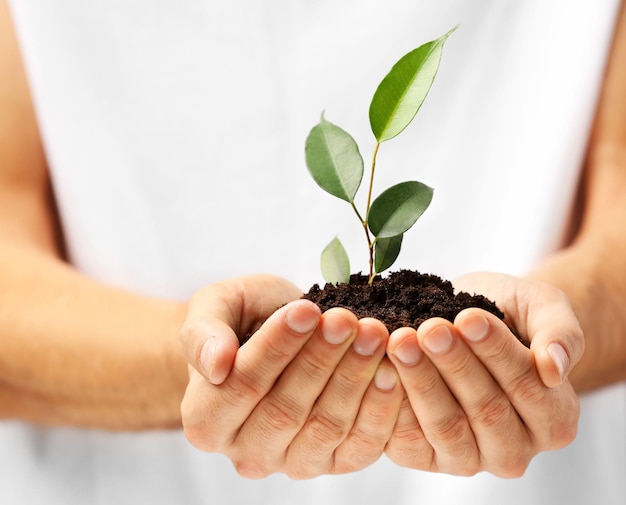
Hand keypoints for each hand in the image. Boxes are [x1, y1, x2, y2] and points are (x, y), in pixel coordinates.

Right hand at [179, 274, 403, 478]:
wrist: (272, 334)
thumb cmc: (241, 320)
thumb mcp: (214, 308)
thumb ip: (202, 334)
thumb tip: (216, 363)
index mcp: (205, 419)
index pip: (241, 386)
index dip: (276, 348)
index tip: (306, 310)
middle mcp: (246, 451)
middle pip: (285, 411)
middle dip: (321, 360)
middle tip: (347, 320)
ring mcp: (291, 462)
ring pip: (325, 427)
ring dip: (353, 379)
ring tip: (372, 335)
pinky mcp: (334, 462)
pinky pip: (360, 446)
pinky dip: (379, 409)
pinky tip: (390, 370)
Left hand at [385, 272, 582, 476]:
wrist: (467, 322)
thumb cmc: (509, 314)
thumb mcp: (542, 307)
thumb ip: (561, 333)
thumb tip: (555, 368)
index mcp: (555, 419)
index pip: (528, 388)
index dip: (497, 353)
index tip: (468, 318)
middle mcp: (515, 449)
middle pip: (487, 411)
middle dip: (455, 366)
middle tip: (430, 329)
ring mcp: (470, 458)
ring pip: (447, 428)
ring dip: (422, 383)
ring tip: (402, 341)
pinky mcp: (426, 458)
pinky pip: (409, 441)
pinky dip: (393, 405)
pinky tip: (381, 368)